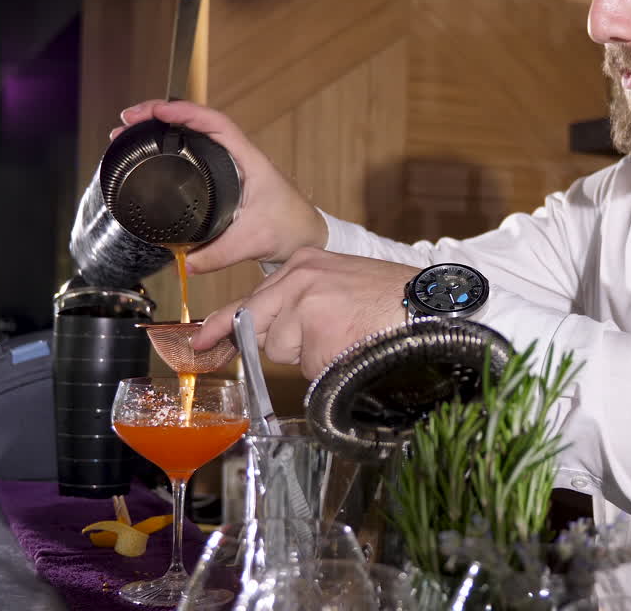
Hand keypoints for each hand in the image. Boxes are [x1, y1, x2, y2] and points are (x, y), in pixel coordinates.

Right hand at [112, 100, 325, 272]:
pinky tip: (151, 153)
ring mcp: (231, 166)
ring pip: (194, 136)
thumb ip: (219, 254)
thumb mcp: (254, 241)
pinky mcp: (225, 179)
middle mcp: (239, 157)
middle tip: (128, 121)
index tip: (155, 112)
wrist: (308, 236)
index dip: (184, 112)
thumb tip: (185, 262)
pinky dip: (171, 148)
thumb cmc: (292, 229)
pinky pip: (195, 153)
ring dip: (162, 129)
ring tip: (130, 133)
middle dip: (160, 116)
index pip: (215, 123)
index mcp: (249, 160)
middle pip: (196, 122)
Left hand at [192, 247, 418, 378]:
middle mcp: (298, 280)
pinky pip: (309, 368)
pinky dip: (330, 367)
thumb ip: (306, 300)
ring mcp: (304, 306)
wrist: (430, 304)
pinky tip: (356, 346)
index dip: (223, 324)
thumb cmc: (395, 297)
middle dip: (282, 342)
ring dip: (313, 356)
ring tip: (352, 336)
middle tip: (313, 341)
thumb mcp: (343, 283)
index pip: (251, 298)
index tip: (200, 341)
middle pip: (261, 328)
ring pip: (285, 351)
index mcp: (305, 263)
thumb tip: (275, 332)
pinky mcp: (316, 332)